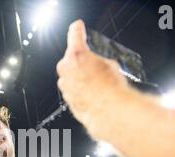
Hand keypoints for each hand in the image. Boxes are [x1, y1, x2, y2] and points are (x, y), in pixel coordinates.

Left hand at [56, 20, 128, 137]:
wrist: (108, 111)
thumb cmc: (110, 87)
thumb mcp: (110, 65)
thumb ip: (98, 62)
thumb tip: (97, 67)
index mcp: (77, 53)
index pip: (75, 35)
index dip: (77, 29)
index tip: (77, 27)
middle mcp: (66, 68)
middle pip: (70, 59)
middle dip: (79, 62)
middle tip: (94, 67)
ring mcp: (64, 85)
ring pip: (69, 76)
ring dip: (79, 78)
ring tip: (96, 84)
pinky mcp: (66, 98)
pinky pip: (72, 90)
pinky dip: (79, 90)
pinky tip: (93, 94)